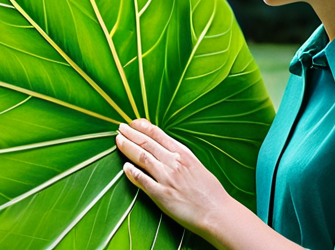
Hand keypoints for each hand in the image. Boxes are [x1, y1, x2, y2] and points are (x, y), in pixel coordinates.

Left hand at [115, 118, 231, 237]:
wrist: (216, 212)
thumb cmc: (210, 191)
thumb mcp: (197, 165)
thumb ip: (181, 156)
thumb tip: (167, 147)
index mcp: (183, 153)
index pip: (158, 134)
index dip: (142, 126)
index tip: (133, 122)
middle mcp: (173, 163)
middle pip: (146, 143)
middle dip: (130, 133)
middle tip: (120, 127)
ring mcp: (166, 178)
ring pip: (141, 157)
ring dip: (128, 147)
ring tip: (118, 140)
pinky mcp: (161, 195)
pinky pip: (142, 180)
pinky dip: (131, 172)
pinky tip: (124, 167)